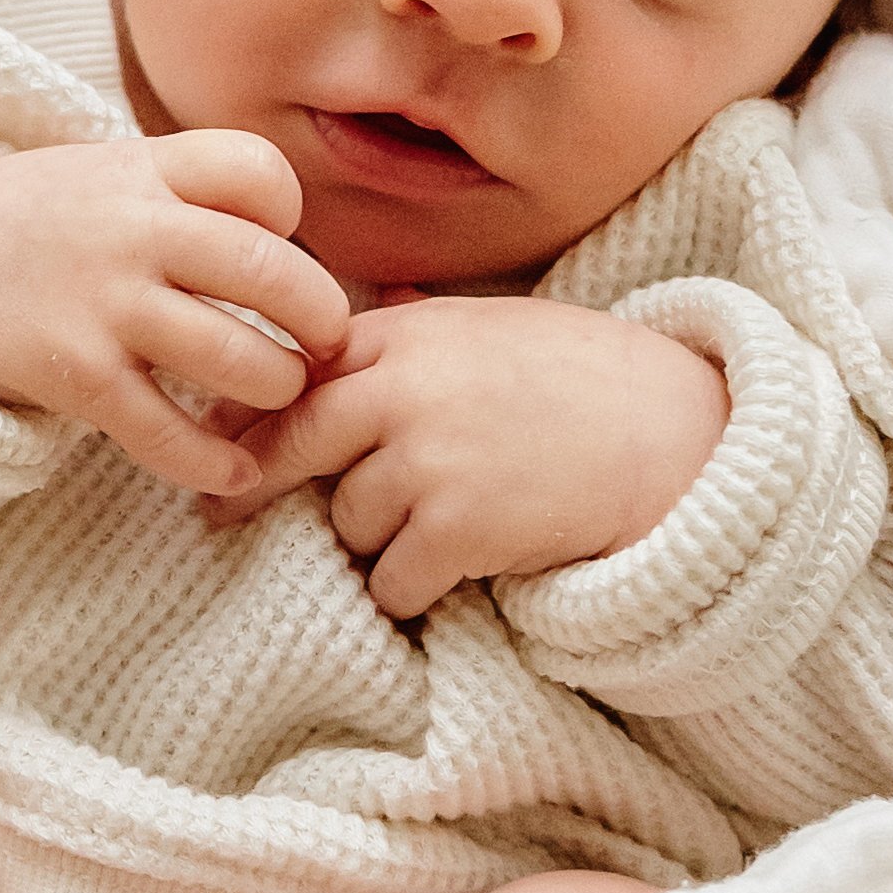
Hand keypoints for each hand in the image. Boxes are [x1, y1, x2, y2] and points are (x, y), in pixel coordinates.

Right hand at [0, 131, 350, 495]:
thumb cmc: (16, 229)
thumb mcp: (92, 175)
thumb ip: (177, 193)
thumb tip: (280, 240)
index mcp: (141, 169)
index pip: (260, 174)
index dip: (287, 215)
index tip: (273, 245)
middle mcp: (131, 231)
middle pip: (274, 273)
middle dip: (322, 320)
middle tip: (326, 344)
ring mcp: (103, 304)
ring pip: (240, 357)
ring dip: (277, 388)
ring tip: (272, 394)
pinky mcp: (74, 375)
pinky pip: (167, 432)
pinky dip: (213, 462)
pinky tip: (232, 472)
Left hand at [204, 298, 729, 616]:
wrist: (675, 434)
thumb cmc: (588, 380)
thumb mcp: (497, 326)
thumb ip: (421, 326)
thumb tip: (370, 302)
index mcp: (410, 334)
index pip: (298, 369)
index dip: (250, 410)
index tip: (220, 440)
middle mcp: (406, 389)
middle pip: (294, 442)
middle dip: (253, 482)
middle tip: (218, 509)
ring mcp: (428, 459)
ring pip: (346, 522)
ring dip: (372, 540)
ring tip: (433, 528)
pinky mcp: (455, 528)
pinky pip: (390, 581)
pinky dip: (410, 590)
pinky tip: (450, 574)